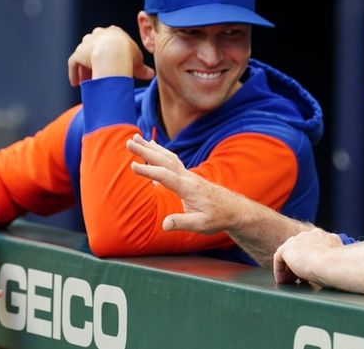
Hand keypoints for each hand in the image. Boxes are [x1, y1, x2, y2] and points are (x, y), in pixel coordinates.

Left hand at [67, 26, 153, 85]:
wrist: (114, 52)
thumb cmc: (128, 54)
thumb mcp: (138, 61)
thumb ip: (142, 68)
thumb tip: (150, 74)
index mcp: (114, 32)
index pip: (111, 41)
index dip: (112, 53)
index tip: (114, 63)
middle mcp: (98, 35)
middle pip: (95, 46)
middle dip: (96, 59)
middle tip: (100, 72)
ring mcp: (87, 44)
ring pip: (84, 56)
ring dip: (85, 69)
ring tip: (88, 82)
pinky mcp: (78, 53)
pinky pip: (74, 64)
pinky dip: (74, 74)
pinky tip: (76, 84)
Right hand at [126, 133, 242, 233]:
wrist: (234, 209)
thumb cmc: (218, 218)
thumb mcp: (201, 225)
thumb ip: (182, 223)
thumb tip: (164, 225)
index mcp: (189, 188)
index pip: (166, 176)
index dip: (149, 171)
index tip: (132, 166)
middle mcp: (188, 177)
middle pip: (164, 160)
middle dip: (145, 151)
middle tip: (129, 142)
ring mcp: (188, 175)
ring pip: (168, 157)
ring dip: (151, 147)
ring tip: (136, 138)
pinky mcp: (188, 176)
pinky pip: (172, 160)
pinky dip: (160, 152)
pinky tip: (153, 148)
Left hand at [273, 228, 342, 284]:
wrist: (332, 263)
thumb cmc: (338, 267)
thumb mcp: (335, 260)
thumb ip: (329, 260)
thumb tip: (327, 271)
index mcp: (324, 237)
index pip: (312, 246)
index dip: (310, 260)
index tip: (310, 272)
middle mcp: (309, 235)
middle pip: (299, 249)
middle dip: (298, 264)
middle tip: (298, 279)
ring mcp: (297, 240)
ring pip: (288, 254)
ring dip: (288, 269)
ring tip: (289, 282)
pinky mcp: (287, 248)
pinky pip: (278, 259)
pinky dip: (279, 271)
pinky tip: (282, 281)